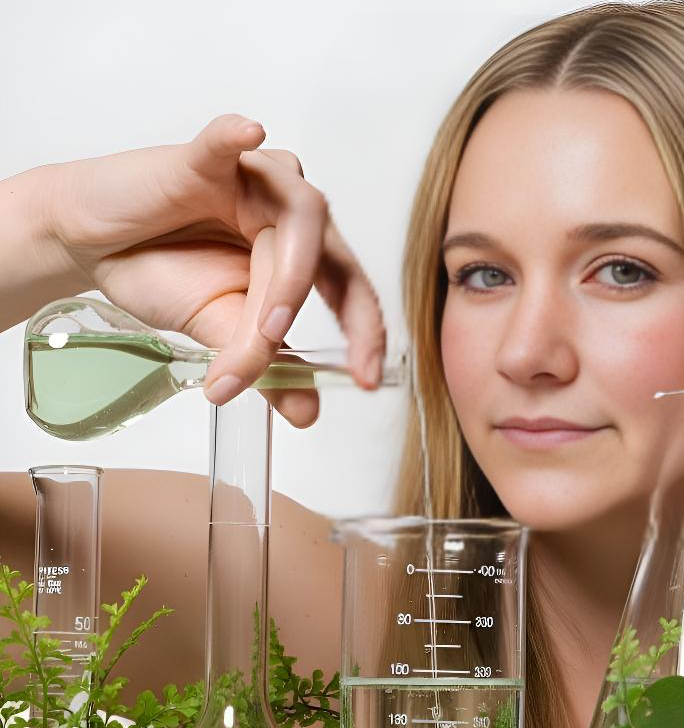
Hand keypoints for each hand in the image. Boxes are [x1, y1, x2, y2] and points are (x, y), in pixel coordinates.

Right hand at [40, 114, 384, 426]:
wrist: (92, 243)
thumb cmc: (161, 272)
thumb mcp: (220, 330)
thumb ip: (267, 368)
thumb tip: (309, 414)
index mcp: (302, 255)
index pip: (351, 289)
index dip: (367, 333)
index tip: (368, 380)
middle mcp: (288, 213)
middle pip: (331, 254)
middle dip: (328, 313)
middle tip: (318, 361)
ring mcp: (252, 180)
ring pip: (299, 215)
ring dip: (287, 276)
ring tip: (266, 324)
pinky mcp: (203, 160)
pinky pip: (224, 143)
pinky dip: (233, 138)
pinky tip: (245, 134)